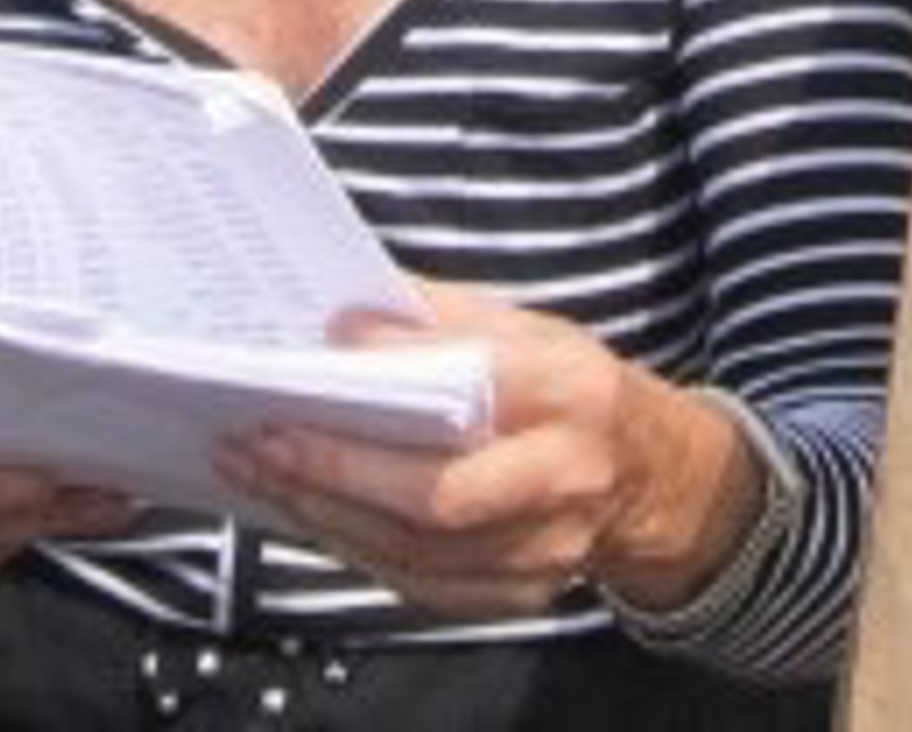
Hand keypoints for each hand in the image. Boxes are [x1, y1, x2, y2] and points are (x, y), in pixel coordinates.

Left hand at [214, 281, 760, 619]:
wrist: (652, 476)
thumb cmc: (573, 387)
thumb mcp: (527, 326)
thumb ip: (440, 316)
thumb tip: (347, 318)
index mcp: (569, 395)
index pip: (476, 391)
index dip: (396, 377)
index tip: (324, 353)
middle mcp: (562, 482)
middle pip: (437, 498)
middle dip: (336, 473)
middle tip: (259, 440)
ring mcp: (545, 553)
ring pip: (418, 553)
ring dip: (327, 515)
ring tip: (259, 474)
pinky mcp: (519, 595)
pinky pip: (420, 585)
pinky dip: (356, 548)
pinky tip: (308, 512)